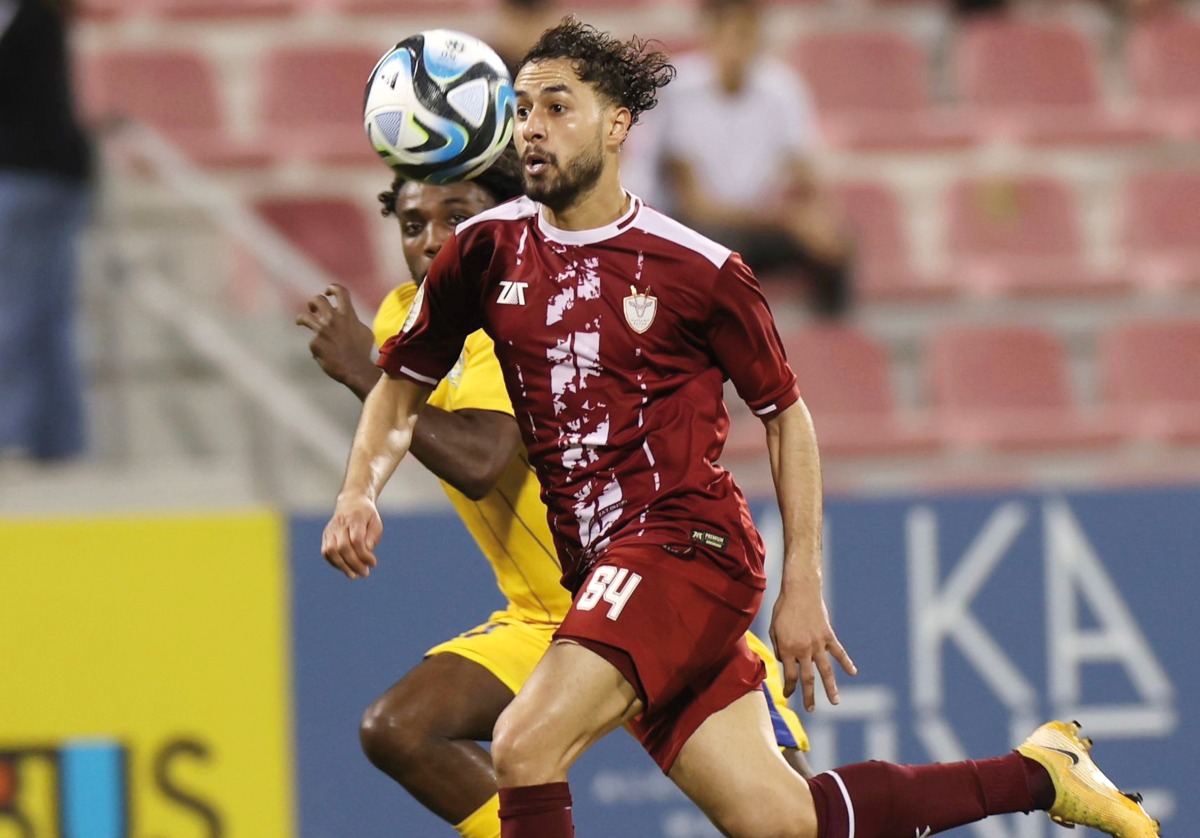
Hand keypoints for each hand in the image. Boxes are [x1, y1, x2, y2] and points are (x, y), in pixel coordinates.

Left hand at [296, 284, 376, 386]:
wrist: (355, 369)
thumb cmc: (362, 352)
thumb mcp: (365, 332)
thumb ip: (354, 322)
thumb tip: (350, 319)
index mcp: (347, 314)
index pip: (339, 291)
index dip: (332, 288)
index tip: (328, 292)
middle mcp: (332, 319)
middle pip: (317, 300)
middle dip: (314, 303)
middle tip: (314, 309)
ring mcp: (322, 331)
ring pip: (304, 316)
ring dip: (302, 318)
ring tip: (301, 322)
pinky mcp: (314, 343)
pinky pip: (312, 341)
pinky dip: (317, 347)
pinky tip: (323, 354)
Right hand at [321, 493, 382, 579]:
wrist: (351, 501)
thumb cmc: (367, 515)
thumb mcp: (376, 523)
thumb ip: (372, 537)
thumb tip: (367, 552)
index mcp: (355, 519)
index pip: (356, 540)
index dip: (364, 554)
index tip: (373, 563)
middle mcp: (340, 524)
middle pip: (343, 547)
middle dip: (354, 563)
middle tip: (365, 573)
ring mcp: (330, 530)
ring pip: (331, 551)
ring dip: (342, 566)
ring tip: (354, 575)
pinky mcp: (325, 536)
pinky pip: (326, 552)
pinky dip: (335, 563)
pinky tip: (345, 568)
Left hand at [769, 585, 856, 711]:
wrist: (800, 591)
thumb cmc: (783, 609)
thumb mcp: (774, 629)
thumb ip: (778, 648)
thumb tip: (783, 661)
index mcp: (787, 649)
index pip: (789, 675)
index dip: (789, 687)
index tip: (788, 694)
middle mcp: (803, 650)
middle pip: (808, 678)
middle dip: (808, 696)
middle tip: (811, 709)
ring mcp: (818, 644)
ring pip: (825, 670)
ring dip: (830, 688)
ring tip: (835, 702)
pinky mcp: (828, 636)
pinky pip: (839, 652)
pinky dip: (847, 663)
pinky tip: (853, 673)